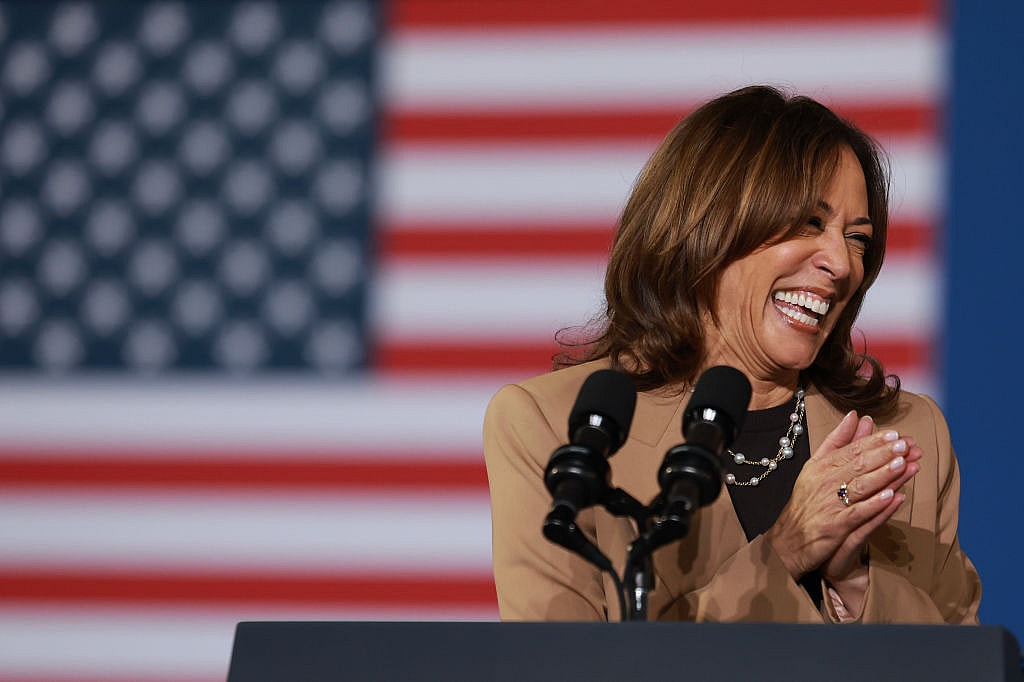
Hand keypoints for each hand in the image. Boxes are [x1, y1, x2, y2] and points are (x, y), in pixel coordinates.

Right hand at [765, 410, 920, 581]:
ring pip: (860, 486)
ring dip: (883, 475)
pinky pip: (858, 513)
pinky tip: (893, 497)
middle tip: (904, 445)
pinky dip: (875, 505)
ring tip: (903, 464)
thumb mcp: (817, 466)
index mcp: (821, 466)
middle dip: (883, 454)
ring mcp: (830, 504)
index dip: (873, 442)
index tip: (894, 435)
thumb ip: (838, 441)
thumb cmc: (807, 502)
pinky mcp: (835, 527)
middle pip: (857, 465)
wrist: (788, 540)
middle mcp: (824, 482)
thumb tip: (855, 416)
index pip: (850, 450)